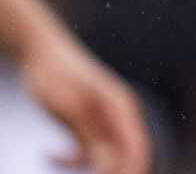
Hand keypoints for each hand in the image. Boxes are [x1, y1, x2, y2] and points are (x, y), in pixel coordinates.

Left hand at [19, 32, 149, 173]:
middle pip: (125, 155)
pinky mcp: (87, 125)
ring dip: (83, 166)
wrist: (41, 52)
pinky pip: (86, 151)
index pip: (136, 147)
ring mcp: (103, 121)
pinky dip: (70, 158)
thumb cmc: (57, 74)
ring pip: (104, 156)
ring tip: (53, 158)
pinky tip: (48, 153)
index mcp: (121, 107)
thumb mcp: (72, 106)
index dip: (130, 170)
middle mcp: (118, 115)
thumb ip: (92, 134)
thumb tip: (108, 164)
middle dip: (112, 172)